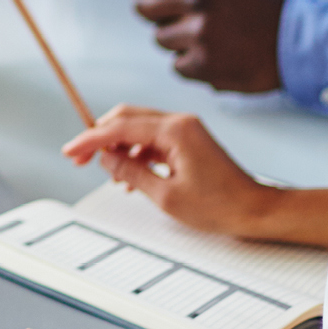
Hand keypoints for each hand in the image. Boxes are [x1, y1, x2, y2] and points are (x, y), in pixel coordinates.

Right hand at [62, 107, 272, 238]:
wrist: (256, 210)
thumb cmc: (221, 205)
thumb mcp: (166, 196)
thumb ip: (131, 173)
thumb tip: (107, 160)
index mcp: (174, 130)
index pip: (120, 128)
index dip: (90, 140)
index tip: (71, 151)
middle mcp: (179, 122)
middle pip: (127, 118)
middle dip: (100, 137)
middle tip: (80, 158)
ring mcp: (185, 129)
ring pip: (138, 128)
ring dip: (118, 146)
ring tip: (105, 171)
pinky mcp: (189, 140)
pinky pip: (153, 139)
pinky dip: (136, 152)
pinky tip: (129, 174)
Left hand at [132, 0, 284, 92]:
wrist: (299, 41)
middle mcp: (200, 1)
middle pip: (143, 5)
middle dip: (154, 10)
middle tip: (176, 14)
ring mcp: (201, 35)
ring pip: (159, 37)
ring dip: (177, 38)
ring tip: (206, 34)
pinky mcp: (205, 66)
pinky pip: (176, 64)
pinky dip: (192, 63)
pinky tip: (215, 54)